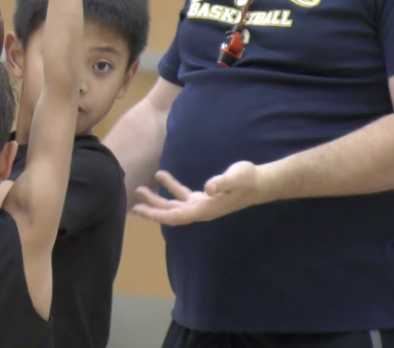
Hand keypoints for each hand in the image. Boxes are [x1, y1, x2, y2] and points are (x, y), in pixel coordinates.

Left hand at [131, 162, 265, 225]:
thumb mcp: (236, 177)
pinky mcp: (204, 197)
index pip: (176, 216)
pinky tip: (161, 176)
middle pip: (171, 214)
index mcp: (205, 209)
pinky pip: (183, 195)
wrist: (260, 182)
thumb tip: (207, 188)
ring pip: (174, 205)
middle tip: (133, 205)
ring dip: (157, 200)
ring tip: (141, 190)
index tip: (140, 211)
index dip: (157, 215)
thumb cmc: (248, 179)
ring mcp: (201, 205)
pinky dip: (170, 187)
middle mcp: (201, 210)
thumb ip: (222, 182)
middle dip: (152, 210)